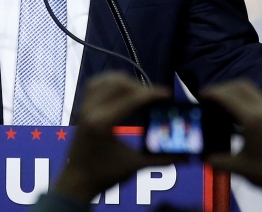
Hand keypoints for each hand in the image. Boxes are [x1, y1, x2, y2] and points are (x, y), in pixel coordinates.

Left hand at [54, 72, 180, 204]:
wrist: (76, 181)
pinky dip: (110, 82)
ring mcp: (84, 107)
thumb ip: (160, 159)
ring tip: (141, 92)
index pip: (131, 98)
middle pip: (119, 84)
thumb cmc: (103, 175)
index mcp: (103, 123)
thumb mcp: (134, 166)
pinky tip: (123, 89)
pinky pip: (95, 84)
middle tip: (155, 97)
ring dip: (125, 81)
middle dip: (140, 87)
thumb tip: (185, 156)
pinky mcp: (82, 108)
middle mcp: (91, 110)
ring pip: (106, 80)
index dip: (151, 94)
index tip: (167, 94)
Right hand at [200, 80, 261, 211]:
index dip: (212, 93)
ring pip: (256, 92)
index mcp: (254, 120)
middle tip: (213, 98)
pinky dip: (255, 104)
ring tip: (230, 107)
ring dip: (240, 95)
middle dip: (224, 88)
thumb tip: (202, 156)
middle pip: (241, 86)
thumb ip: (217, 160)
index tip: (201, 95)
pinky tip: (251, 119)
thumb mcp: (239, 168)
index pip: (228, 96)